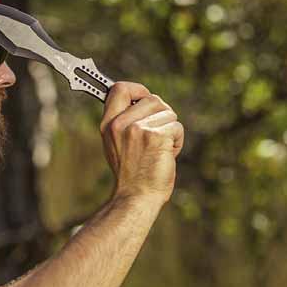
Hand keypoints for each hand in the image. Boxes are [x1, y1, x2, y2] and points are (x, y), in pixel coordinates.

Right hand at [99, 82, 183, 203]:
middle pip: (152, 98)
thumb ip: (124, 122)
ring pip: (168, 112)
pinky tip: (166, 155)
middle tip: (156, 136)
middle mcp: (120, 124)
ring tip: (159, 149)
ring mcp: (137, 129)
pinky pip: (176, 127)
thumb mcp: (117, 144)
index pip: (119, 89)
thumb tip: (144, 99)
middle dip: (161, 115)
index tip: (144, 96)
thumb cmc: (131, 173)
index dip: (137, 89)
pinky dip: (177, 141)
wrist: (136, 197)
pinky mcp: (156, 136)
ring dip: (170, 129)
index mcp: (108, 124)